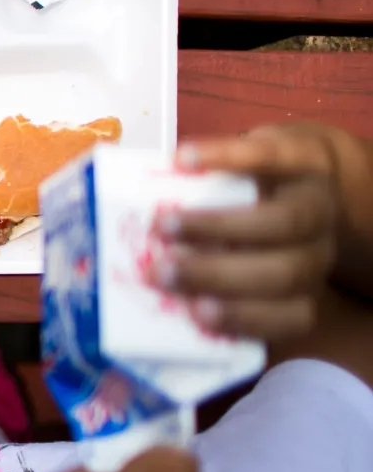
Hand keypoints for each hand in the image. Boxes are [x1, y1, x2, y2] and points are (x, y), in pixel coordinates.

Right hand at [161, 124, 339, 339]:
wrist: (298, 172)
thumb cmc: (252, 233)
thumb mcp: (244, 270)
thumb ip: (212, 290)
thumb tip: (153, 299)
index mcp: (304, 287)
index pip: (293, 315)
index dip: (248, 316)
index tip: (195, 312)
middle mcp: (319, 250)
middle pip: (285, 272)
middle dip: (218, 274)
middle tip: (160, 270)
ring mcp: (316, 201)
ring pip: (285, 221)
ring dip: (217, 225)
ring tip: (162, 224)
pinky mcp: (302, 156)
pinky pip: (268, 158)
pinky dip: (224, 158)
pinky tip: (182, 162)